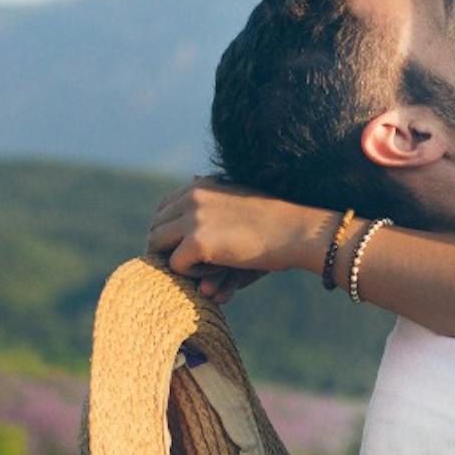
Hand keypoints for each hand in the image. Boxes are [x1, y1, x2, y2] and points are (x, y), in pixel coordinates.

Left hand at [148, 180, 340, 286]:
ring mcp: (193, 218)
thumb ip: (214, 200)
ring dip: (176, 260)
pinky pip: (175, 265)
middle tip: (189, 267)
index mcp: (202, 185)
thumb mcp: (241, 202)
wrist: (298, 231)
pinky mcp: (197, 242)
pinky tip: (217, 272)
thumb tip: (193, 180)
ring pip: (156, 244)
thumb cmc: (276, 222)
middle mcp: (192, 196)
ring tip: (204, 268)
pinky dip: (192, 274)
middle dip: (166, 250)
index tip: (184, 250)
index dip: (170, 232)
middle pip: (155, 227)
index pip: (164, 208)